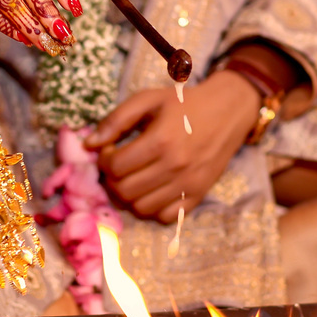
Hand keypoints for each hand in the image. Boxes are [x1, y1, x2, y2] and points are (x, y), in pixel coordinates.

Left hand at [84, 70, 262, 222]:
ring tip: (133, 177)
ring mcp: (188, 184)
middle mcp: (175, 167)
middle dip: (112, 179)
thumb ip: (115, 120)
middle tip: (118, 166)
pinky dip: (152, 208)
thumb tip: (88, 144)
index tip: (110, 151)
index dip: (104, 160)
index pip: (115, 166)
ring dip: (129, 195)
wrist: (228, 111)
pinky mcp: (198, 195)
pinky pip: (165, 217)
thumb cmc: (184, 103)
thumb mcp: (148, 100)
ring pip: (141, 208)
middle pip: (124, 191)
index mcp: (160, 141)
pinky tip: (151, 189)